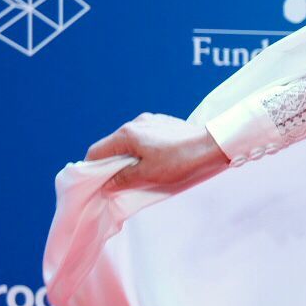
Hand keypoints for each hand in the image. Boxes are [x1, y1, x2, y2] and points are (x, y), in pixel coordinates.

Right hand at [85, 112, 227, 191]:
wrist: (213, 144)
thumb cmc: (180, 160)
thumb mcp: (148, 174)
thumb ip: (124, 178)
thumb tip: (107, 184)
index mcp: (127, 134)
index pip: (97, 151)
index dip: (93, 169)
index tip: (96, 183)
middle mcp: (136, 123)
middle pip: (112, 145)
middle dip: (112, 164)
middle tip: (117, 182)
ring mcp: (151, 121)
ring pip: (129, 142)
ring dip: (128, 158)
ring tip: (136, 174)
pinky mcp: (164, 124)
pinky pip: (144, 138)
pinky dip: (142, 151)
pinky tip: (153, 162)